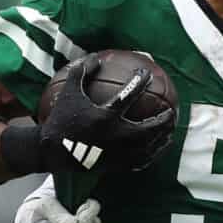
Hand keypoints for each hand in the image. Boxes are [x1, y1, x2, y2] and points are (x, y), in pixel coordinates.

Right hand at [40, 53, 175, 171]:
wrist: (52, 151)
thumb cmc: (61, 118)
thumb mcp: (68, 92)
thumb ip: (81, 72)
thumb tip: (97, 57)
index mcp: (103, 116)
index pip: (128, 95)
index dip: (140, 81)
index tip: (146, 74)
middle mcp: (113, 135)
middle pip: (148, 128)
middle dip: (162, 119)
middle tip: (170, 111)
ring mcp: (116, 153)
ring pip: (147, 147)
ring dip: (162, 138)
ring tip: (170, 130)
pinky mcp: (115, 165)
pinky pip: (140, 161)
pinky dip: (153, 155)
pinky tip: (159, 148)